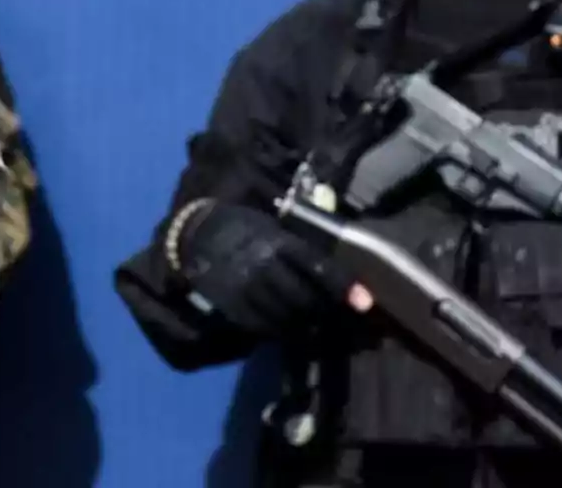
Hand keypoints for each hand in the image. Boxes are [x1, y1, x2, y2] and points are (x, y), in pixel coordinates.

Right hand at [174, 202, 371, 337]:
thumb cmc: (245, 229)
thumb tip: (343, 266)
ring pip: (289, 319)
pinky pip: (268, 330)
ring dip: (311, 327)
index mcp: (277, 243)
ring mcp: (247, 293)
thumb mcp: (274, 227)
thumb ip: (302, 247)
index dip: (343, 286)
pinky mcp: (235, 311)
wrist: (196, 237)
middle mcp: (263, 268)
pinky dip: (286, 333)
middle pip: (306, 299)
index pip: (317, 266)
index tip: (366, 302)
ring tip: (325, 327)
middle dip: (330, 313)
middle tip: (349, 320)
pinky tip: (296, 331)